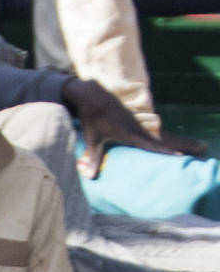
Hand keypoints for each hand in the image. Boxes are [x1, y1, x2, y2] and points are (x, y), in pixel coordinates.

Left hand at [61, 78, 182, 178]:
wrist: (93, 95)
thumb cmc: (93, 118)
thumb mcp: (92, 139)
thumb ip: (92, 158)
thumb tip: (89, 177)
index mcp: (131, 133)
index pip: (151, 145)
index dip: (164, 151)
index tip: (179, 155)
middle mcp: (136, 127)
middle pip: (154, 140)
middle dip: (166, 149)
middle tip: (182, 155)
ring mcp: (134, 121)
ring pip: (148, 134)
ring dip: (157, 143)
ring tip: (170, 152)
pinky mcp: (129, 118)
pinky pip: (141, 130)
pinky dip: (147, 137)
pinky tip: (148, 142)